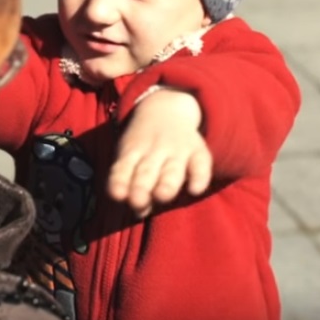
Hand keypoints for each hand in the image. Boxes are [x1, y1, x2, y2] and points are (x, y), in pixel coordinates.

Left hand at [108, 89, 212, 217]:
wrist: (165, 107)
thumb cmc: (143, 146)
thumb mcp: (130, 156)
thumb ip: (131, 185)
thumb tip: (139, 212)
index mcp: (131, 152)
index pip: (123, 169)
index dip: (119, 182)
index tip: (117, 195)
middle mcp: (153, 151)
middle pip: (146, 171)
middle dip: (141, 187)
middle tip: (138, 201)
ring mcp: (176, 150)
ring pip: (172, 170)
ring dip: (167, 184)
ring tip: (162, 195)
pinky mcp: (198, 151)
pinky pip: (201, 164)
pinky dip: (200, 177)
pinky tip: (195, 190)